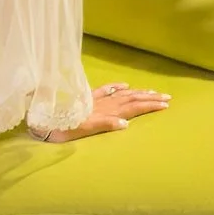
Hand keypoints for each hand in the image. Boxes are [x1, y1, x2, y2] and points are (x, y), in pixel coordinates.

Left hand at [40, 80, 169, 142]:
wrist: (46, 121)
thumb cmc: (66, 129)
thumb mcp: (85, 130)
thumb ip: (105, 125)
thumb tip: (126, 124)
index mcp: (107, 113)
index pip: (133, 108)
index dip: (150, 105)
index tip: (166, 104)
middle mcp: (104, 104)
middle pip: (131, 99)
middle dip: (149, 98)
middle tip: (167, 96)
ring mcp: (96, 100)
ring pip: (122, 94)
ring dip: (138, 92)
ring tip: (152, 91)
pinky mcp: (87, 98)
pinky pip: (105, 89)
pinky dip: (116, 87)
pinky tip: (124, 84)